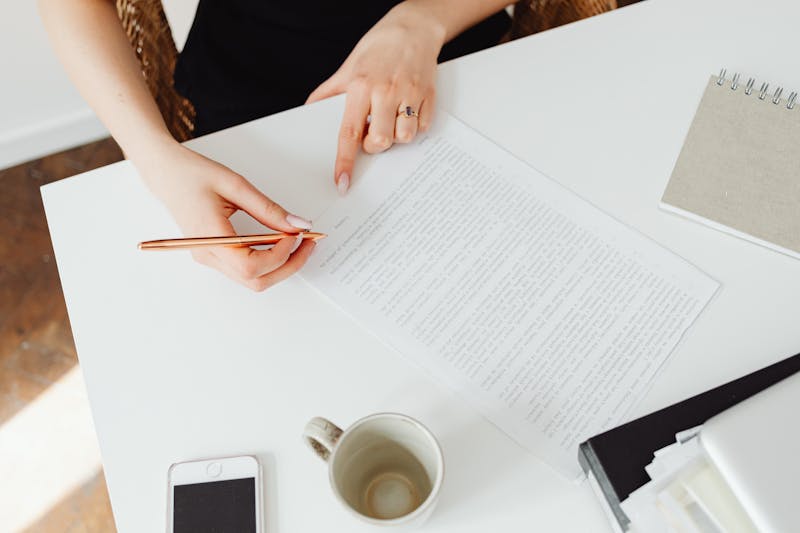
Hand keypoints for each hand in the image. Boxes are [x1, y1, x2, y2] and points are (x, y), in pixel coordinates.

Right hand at [137, 142, 315, 290]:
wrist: (165, 173)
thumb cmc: (193, 174)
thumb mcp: (236, 185)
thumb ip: (268, 209)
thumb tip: (298, 225)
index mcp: (210, 237)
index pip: (251, 266)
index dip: (280, 255)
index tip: (297, 235)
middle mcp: (208, 255)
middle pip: (256, 281)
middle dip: (288, 266)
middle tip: (308, 243)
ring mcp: (209, 258)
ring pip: (252, 280)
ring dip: (280, 265)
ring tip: (297, 241)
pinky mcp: (214, 255)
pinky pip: (245, 269)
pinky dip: (268, 260)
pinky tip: (279, 242)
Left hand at [306, 3, 445, 193]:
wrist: (413, 27)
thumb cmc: (379, 47)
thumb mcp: (348, 67)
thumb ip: (329, 92)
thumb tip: (309, 110)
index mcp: (361, 87)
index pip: (348, 133)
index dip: (344, 161)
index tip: (342, 183)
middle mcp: (385, 92)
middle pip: (379, 142)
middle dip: (374, 145)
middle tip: (372, 131)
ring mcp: (409, 94)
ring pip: (403, 138)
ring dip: (396, 136)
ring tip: (391, 119)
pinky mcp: (429, 96)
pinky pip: (422, 127)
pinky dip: (415, 126)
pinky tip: (408, 111)